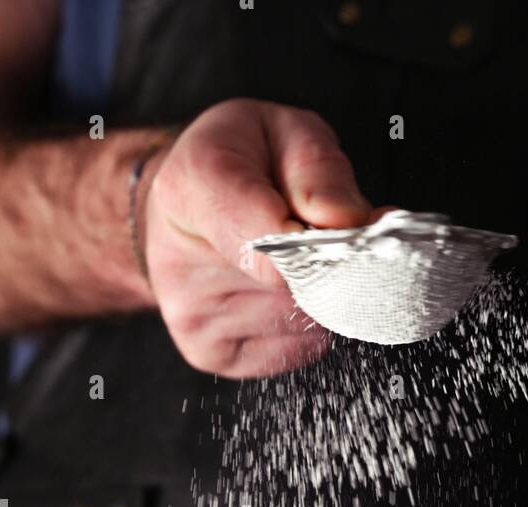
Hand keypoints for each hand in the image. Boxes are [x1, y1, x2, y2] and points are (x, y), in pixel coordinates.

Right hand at [143, 99, 371, 377]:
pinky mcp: (209, 355)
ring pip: (304, 322)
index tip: (343, 227)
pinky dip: (305, 326)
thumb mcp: (282, 131)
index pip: (270, 240)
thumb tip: (348, 222)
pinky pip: (295, 350)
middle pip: (298, 287)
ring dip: (320, 295)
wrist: (179, 211)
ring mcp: (192, 318)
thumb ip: (319, 169)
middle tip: (323, 237)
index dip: (324, 240)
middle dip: (331, 265)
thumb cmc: (238, 165)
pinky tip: (281, 293)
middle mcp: (179, 264)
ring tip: (292, 261)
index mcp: (191, 188)